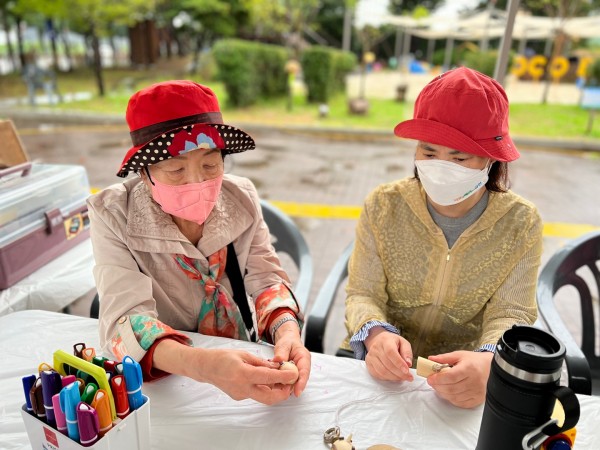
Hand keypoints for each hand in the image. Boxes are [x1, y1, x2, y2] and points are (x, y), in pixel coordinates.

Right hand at [154, 340, 297, 404]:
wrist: (206, 367)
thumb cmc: (223, 357)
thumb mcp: (244, 354)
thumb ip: (261, 362)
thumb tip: (278, 366)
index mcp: (243, 374)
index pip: (268, 378)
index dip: (284, 376)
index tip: (295, 373)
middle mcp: (242, 388)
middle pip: (269, 398)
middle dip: (283, 392)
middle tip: (290, 381)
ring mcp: (240, 395)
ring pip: (263, 397)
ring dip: (275, 390)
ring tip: (280, 377)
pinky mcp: (239, 397)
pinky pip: (256, 394)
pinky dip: (264, 388)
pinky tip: (265, 378)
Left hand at [273, 320, 310, 396]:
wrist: (287, 340)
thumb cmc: (287, 341)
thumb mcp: (284, 344)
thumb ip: (281, 352)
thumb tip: (278, 360)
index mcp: (304, 357)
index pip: (305, 371)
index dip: (301, 382)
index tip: (297, 392)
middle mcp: (303, 365)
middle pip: (300, 379)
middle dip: (293, 387)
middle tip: (283, 393)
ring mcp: (298, 371)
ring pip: (294, 382)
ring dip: (287, 385)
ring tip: (277, 388)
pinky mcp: (292, 374)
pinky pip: (289, 380)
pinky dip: (283, 382)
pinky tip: (276, 384)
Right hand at [364, 327, 412, 381]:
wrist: (378, 340)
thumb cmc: (393, 343)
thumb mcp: (403, 343)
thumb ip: (407, 352)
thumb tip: (408, 364)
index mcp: (385, 341)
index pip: (390, 352)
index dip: (399, 363)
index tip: (407, 371)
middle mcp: (376, 348)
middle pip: (387, 364)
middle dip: (399, 373)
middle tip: (409, 377)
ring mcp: (370, 356)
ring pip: (382, 371)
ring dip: (394, 377)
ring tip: (402, 378)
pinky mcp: (368, 364)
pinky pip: (377, 375)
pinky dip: (387, 378)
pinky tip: (394, 377)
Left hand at [426, 351, 493, 408]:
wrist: (493, 368)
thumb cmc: (475, 361)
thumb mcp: (459, 355)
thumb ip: (444, 358)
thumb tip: (430, 359)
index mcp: (469, 368)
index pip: (451, 376)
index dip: (438, 379)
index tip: (430, 377)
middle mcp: (475, 382)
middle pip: (451, 388)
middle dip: (438, 386)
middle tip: (432, 382)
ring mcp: (477, 393)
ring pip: (455, 397)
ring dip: (443, 393)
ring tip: (438, 387)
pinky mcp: (478, 400)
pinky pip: (461, 403)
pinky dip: (451, 399)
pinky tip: (448, 393)